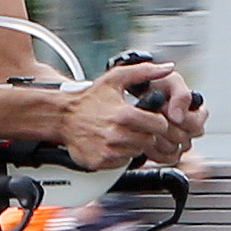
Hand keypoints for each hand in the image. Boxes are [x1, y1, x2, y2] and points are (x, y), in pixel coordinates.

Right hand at [57, 65, 179, 171]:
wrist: (62, 116)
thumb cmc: (89, 99)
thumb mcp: (115, 79)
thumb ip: (144, 72)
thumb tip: (168, 68)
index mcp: (123, 114)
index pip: (159, 125)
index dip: (157, 121)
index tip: (150, 118)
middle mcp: (116, 134)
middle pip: (149, 140)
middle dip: (146, 133)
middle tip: (134, 125)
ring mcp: (108, 150)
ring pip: (137, 152)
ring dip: (133, 144)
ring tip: (121, 132)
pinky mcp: (100, 162)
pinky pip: (122, 162)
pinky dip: (120, 154)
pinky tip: (111, 142)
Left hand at [135, 66, 207, 163]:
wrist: (140, 92)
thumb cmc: (158, 85)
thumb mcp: (171, 82)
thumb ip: (181, 96)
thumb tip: (179, 117)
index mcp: (199, 113)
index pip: (195, 126)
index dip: (178, 118)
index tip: (163, 107)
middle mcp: (192, 130)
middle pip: (183, 140)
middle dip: (163, 126)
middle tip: (151, 115)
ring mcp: (181, 143)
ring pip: (173, 150)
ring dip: (156, 137)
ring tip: (145, 124)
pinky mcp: (167, 153)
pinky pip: (164, 159)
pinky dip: (152, 149)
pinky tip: (144, 135)